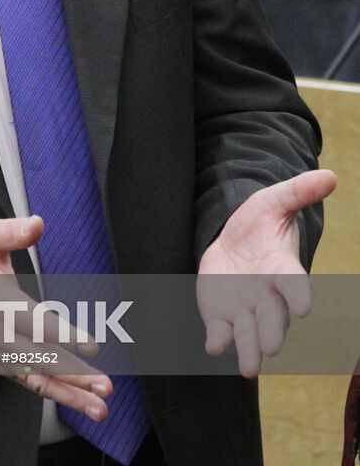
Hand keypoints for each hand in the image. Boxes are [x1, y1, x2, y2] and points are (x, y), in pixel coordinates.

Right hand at [0, 215, 111, 420]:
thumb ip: (12, 231)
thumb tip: (37, 223)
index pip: (31, 321)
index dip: (62, 334)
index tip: (91, 345)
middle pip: (39, 358)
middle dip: (74, 375)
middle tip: (105, 388)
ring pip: (36, 377)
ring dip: (70, 394)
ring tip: (100, 407)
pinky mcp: (2, 361)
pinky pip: (29, 382)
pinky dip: (54, 394)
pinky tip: (78, 401)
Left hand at [197, 170, 336, 375]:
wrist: (233, 242)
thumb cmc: (259, 223)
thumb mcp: (273, 201)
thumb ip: (298, 192)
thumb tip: (330, 176)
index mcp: (281, 268)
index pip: (294, 282)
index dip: (298, 294)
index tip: (302, 307)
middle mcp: (267, 295)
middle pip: (273, 316)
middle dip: (273, 331)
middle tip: (273, 347)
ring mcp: (245, 309)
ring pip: (250, 334)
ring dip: (249, 349)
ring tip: (248, 367)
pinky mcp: (221, 316)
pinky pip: (221, 332)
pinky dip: (218, 340)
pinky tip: (213, 347)